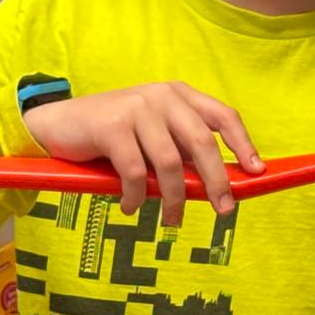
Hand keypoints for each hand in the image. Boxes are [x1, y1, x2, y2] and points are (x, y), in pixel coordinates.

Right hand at [23, 82, 262, 224]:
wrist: (57, 124)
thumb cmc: (112, 135)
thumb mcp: (153, 136)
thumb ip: (180, 150)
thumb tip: (216, 185)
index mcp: (179, 95)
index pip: (222, 116)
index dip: (243, 144)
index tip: (256, 172)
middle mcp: (162, 96)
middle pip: (202, 142)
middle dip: (217, 180)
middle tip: (224, 209)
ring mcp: (137, 108)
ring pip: (169, 163)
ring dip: (173, 198)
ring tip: (170, 220)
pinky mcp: (112, 125)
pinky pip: (135, 172)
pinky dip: (137, 197)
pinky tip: (132, 207)